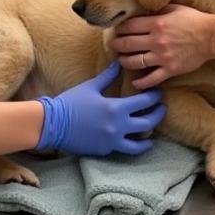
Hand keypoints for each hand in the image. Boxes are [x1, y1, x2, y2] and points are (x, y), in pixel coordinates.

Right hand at [36, 62, 164, 155]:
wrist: (52, 124)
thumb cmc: (70, 102)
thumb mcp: (91, 87)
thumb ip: (108, 76)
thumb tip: (119, 64)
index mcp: (116, 108)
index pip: (145, 102)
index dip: (154, 97)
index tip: (157, 93)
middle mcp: (118, 126)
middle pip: (148, 123)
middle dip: (158, 114)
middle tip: (161, 109)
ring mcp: (112, 141)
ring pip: (140, 143)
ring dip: (149, 136)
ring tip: (152, 132)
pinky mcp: (105, 150)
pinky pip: (124, 149)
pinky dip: (133, 145)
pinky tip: (135, 141)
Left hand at [110, 4, 214, 89]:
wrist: (212, 37)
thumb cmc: (194, 20)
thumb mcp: (174, 9)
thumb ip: (158, 11)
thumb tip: (144, 11)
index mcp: (156, 24)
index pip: (129, 26)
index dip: (120, 28)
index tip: (117, 30)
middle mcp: (156, 41)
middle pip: (128, 44)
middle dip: (116, 45)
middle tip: (113, 45)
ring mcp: (162, 56)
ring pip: (135, 62)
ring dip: (124, 62)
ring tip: (121, 60)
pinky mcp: (170, 69)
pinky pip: (152, 78)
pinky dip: (142, 82)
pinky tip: (135, 83)